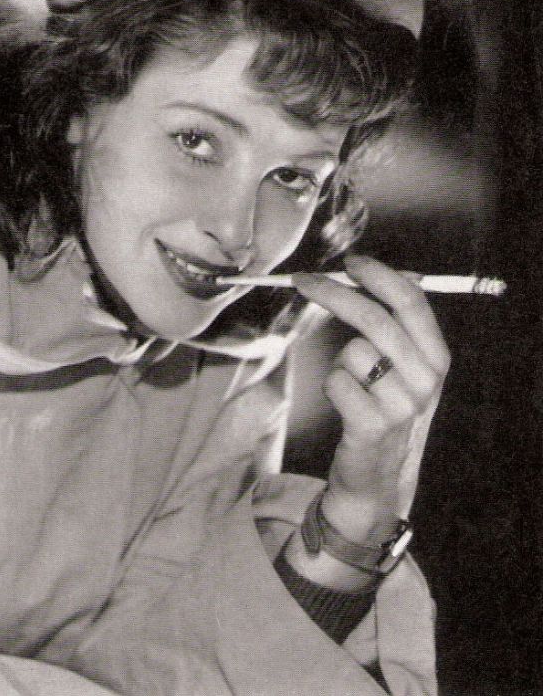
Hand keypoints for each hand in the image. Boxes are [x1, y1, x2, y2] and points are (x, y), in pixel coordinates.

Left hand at [294, 253, 449, 552]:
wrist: (380, 477)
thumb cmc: (385, 410)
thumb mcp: (404, 369)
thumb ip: (394, 325)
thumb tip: (365, 271)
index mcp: (436, 357)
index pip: (412, 301)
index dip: (380, 276)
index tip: (350, 261)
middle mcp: (425, 379)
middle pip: (376, 318)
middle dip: (334, 292)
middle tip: (303, 280)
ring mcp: (401, 404)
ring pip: (351, 351)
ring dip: (338, 361)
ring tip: (352, 385)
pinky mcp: (372, 425)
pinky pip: (336, 382)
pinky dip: (331, 387)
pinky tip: (346, 405)